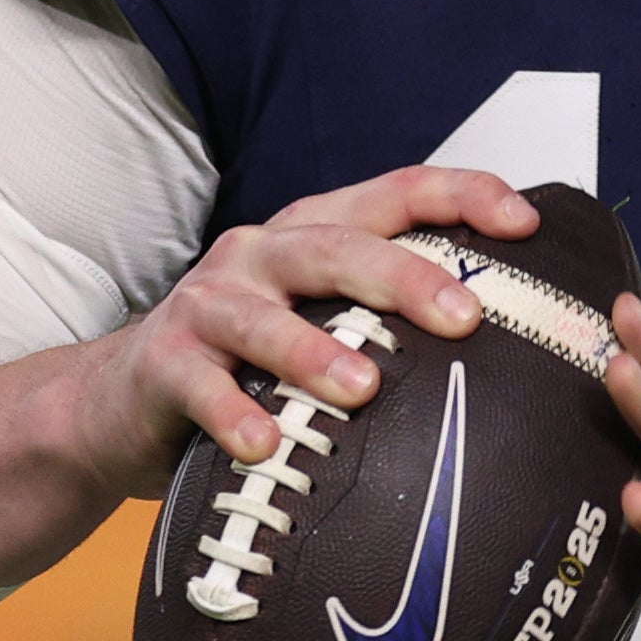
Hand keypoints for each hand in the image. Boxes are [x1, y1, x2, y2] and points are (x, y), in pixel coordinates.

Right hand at [0, 168, 541, 588]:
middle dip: (403, 277)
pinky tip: (265, 445)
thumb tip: (514, 352)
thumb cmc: (249, 368)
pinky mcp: (164, 364)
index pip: (393, 194)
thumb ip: (388, 323)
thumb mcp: (318, 326)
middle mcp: (261, 256)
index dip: (460, 196)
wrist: (117, 404)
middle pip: (336, 246)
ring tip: (364, 389)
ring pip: (264, 316)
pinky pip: (200, 386)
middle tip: (463, 317)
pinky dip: (233, 415)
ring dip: (314, 351)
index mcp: (311, 235)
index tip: (524, 221)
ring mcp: (207, 305)